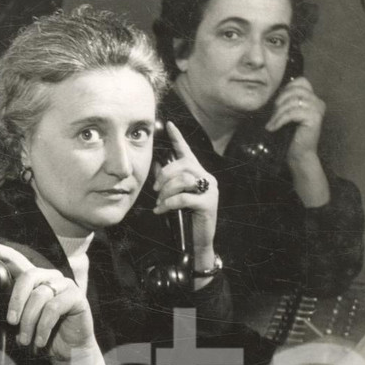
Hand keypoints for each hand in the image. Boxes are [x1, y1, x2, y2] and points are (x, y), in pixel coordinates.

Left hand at [0, 242, 97, 359]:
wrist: (69, 354)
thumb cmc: (43, 338)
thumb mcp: (21, 326)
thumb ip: (8, 316)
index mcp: (35, 281)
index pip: (17, 260)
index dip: (1, 252)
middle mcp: (50, 278)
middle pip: (28, 276)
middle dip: (16, 300)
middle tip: (11, 321)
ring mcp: (65, 285)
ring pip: (40, 295)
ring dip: (29, 321)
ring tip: (25, 340)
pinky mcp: (77, 297)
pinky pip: (53, 308)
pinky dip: (43, 326)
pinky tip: (40, 340)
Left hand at [151, 121, 217, 261]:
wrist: (198, 240)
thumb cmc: (186, 217)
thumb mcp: (175, 196)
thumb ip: (168, 181)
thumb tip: (156, 165)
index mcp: (197, 173)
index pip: (187, 152)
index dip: (178, 138)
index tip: (169, 124)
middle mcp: (206, 178)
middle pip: (182, 165)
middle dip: (164, 176)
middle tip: (154, 190)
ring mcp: (210, 189)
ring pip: (182, 180)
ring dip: (165, 192)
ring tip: (159, 203)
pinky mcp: (208, 203)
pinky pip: (184, 198)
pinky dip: (169, 204)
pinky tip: (161, 210)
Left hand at [266, 76, 324, 164]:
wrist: (298, 155)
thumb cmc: (289, 135)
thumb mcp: (287, 114)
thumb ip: (286, 100)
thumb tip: (275, 91)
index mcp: (313, 99)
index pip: (301, 81)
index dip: (286, 89)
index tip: (277, 104)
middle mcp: (318, 102)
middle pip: (296, 90)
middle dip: (280, 101)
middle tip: (272, 115)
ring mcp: (318, 109)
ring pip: (293, 102)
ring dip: (278, 113)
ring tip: (271, 124)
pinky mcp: (315, 118)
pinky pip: (292, 113)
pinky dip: (280, 120)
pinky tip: (273, 128)